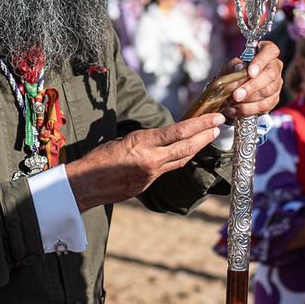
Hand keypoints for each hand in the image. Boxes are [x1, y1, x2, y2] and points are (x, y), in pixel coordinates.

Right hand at [66, 114, 224, 210]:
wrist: (85, 184)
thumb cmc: (98, 158)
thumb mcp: (123, 140)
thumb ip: (146, 139)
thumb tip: (163, 137)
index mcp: (142, 144)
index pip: (179, 132)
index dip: (200, 124)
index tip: (215, 118)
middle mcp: (151, 160)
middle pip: (186, 147)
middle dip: (205, 136)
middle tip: (219, 126)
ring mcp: (151, 175)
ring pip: (180, 160)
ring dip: (195, 148)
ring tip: (207, 137)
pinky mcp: (148, 185)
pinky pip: (168, 170)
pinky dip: (178, 159)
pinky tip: (184, 153)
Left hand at [220, 41, 283, 119]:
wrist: (232, 89)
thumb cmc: (233, 73)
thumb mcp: (230, 67)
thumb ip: (234, 67)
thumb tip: (240, 68)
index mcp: (266, 52)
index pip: (270, 51)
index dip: (261, 62)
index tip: (250, 73)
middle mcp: (275, 67)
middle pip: (270, 75)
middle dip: (252, 86)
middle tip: (236, 95)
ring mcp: (277, 84)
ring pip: (267, 92)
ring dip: (248, 99)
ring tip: (232, 102)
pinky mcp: (274, 99)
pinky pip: (264, 106)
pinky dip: (248, 109)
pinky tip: (235, 109)